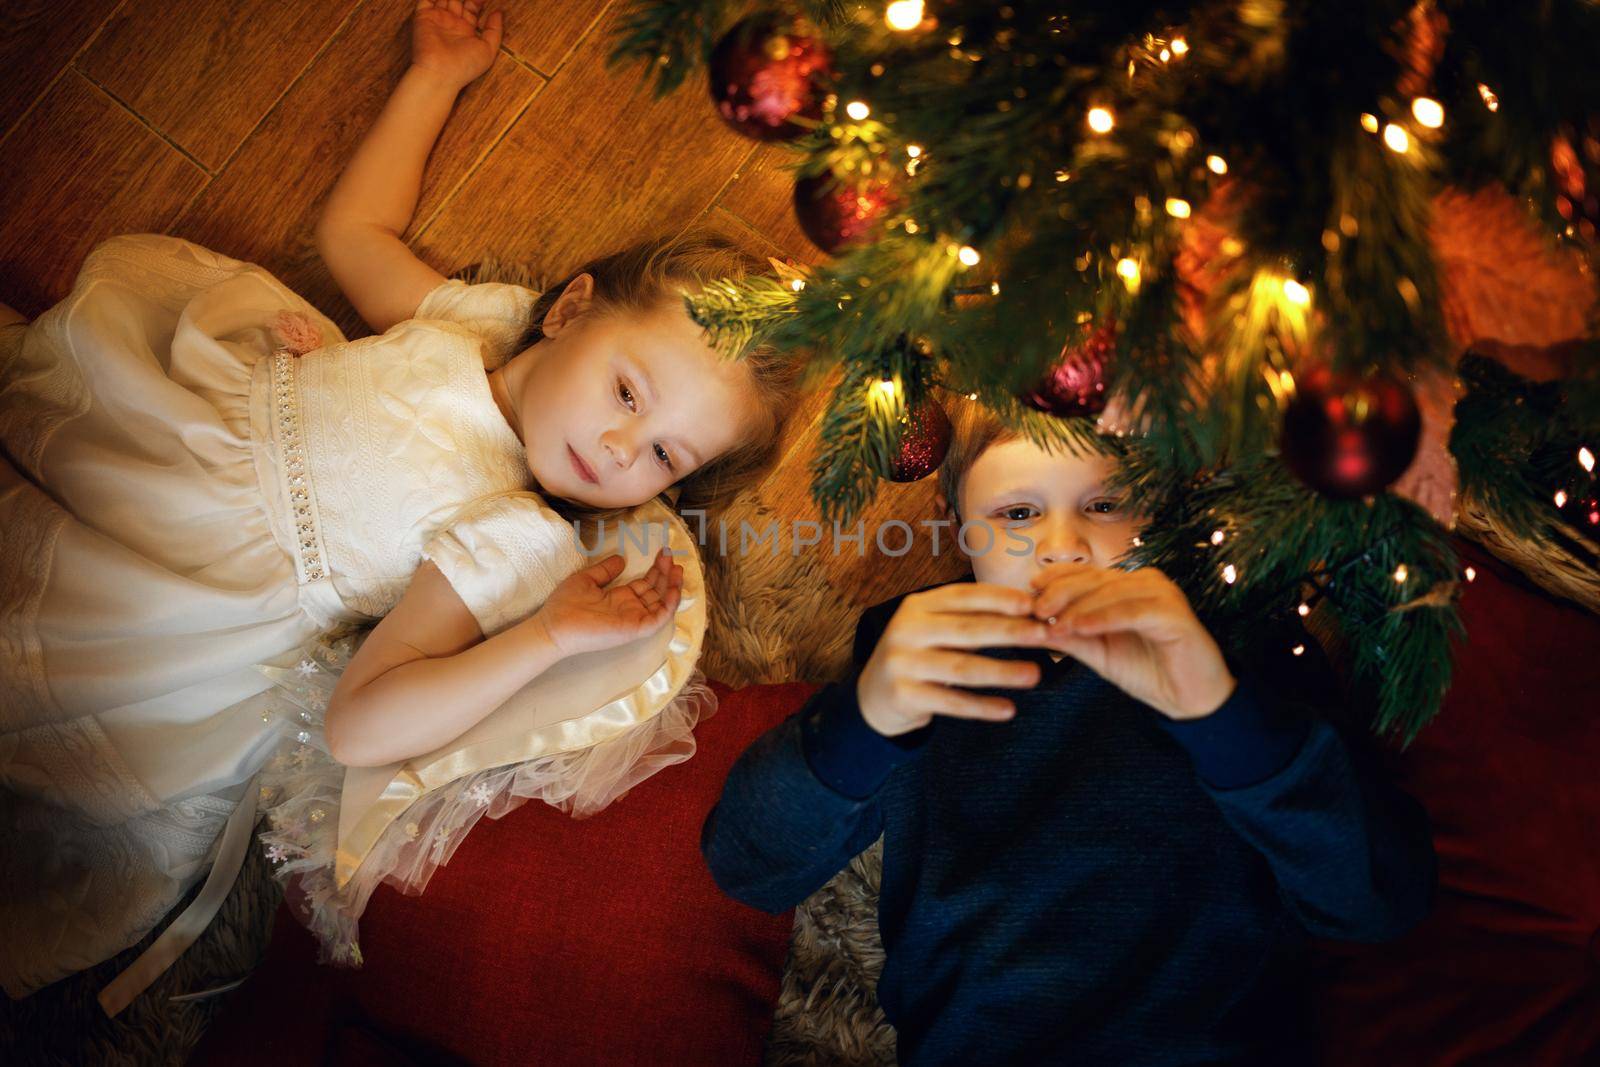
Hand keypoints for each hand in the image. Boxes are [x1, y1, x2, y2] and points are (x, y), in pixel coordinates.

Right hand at [411, 0, 502, 90]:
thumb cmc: (465, 66)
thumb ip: (495, 30)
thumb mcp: (488, 49)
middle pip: (458, 0)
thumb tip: (498, 11)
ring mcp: (438, 19)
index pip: (472, 8)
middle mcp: (452, 23)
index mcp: (466, 30)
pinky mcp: (423, 16)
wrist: (440, 73)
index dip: (478, 0)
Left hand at [532, 548, 682, 657]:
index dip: (657, 569)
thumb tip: (622, 559)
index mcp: (620, 597)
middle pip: (656, 590)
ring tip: (677, 568)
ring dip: (672, 587)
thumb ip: (605, 570)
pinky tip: (673, 588)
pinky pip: (658, 618)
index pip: (646, 583)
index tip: (663, 552)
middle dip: (666, 573)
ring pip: (661, 604)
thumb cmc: (565, 604)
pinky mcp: (634, 629)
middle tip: (671, 556)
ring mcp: (634, 619)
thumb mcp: (587, 579)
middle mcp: (630, 608)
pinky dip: (669, 605)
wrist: (554, 625)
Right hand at [857, 583, 1053, 737]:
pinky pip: (950, 702)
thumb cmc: (918, 655)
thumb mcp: (933, 628)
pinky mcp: (904, 695)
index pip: (962, 597)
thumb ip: (968, 618)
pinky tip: (1008, 710)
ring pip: (961, 668)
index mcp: (917, 606)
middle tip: (1045, 634)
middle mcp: (906, 630)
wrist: (873, 696)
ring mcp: (902, 663)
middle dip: (1010, 631)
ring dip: (1002, 671)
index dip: (998, 599)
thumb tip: (1027, 611)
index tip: (1031, 604)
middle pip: (967, 630)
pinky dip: (981, 707)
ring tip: (1035, 675)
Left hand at [1030, 563, 1234, 719]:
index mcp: (1127, 585)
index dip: (1055, 580)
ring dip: (1079, 607)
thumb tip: (1032, 625)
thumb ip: (1070, 636)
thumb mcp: (1099, 652)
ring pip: (1111, 592)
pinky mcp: (1173, 613)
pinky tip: (1080, 628)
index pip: (1086, 574)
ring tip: (1052, 622)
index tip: (1027, 594)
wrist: (1189, 700)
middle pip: (1094, 579)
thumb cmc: (1147, 672)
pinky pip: (1131, 611)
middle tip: (1034, 609)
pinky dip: (1103, 618)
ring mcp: (1162, 594)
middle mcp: (1145, 582)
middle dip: (1061, 593)